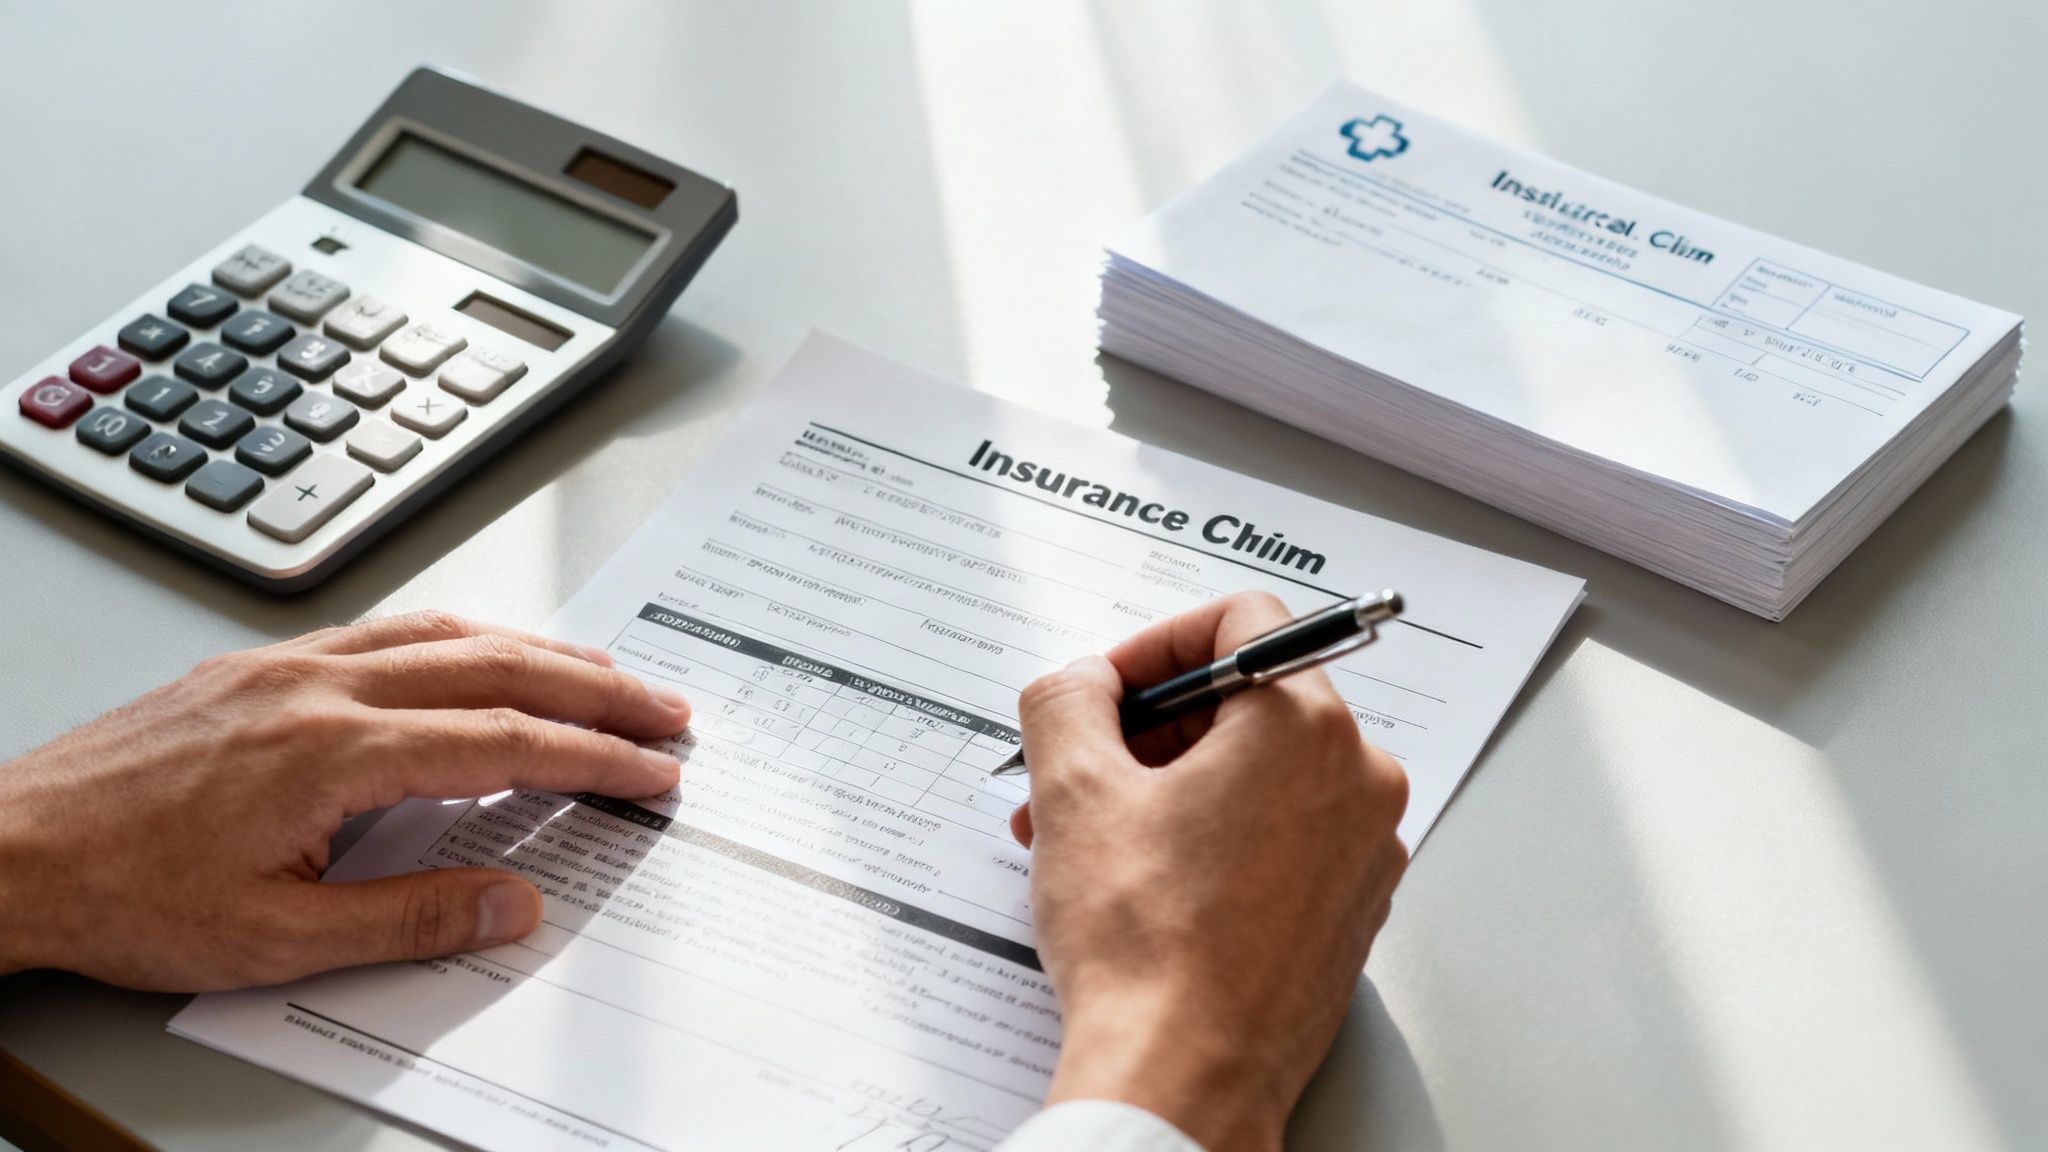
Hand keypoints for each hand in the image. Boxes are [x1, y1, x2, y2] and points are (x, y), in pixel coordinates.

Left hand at [0, 612, 688, 991]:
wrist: (9, 850)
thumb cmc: (123, 895)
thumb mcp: (274, 941)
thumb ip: (409, 919)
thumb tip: (513, 906)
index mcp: (332, 752)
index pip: (503, 744)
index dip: (594, 757)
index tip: (652, 772)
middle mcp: (319, 687)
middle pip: (496, 669)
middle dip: (597, 689)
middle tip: (666, 710)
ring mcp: (288, 666)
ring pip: (447, 634)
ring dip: (540, 650)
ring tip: (605, 672)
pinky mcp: (260, 666)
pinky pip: (389, 629)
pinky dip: (464, 636)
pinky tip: (485, 650)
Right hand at [1013, 593, 1407, 1151]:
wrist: (1183, 1077)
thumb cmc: (1145, 948)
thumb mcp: (1072, 792)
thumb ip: (1068, 700)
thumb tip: (1080, 683)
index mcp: (1304, 728)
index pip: (1242, 621)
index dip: (1156, 644)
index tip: (1109, 689)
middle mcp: (1356, 779)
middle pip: (1248, 702)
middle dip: (1148, 731)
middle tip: (1079, 770)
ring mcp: (1363, 850)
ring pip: (1259, 775)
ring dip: (1169, 788)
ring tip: (1090, 837)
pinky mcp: (1349, 909)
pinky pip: (1281, 836)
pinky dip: (1213, 838)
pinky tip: (1144, 880)